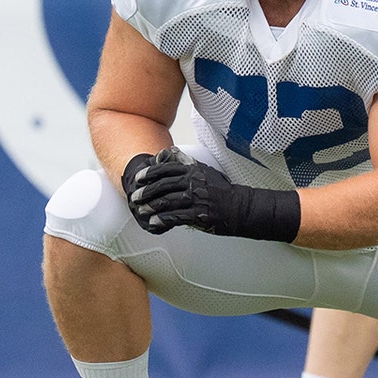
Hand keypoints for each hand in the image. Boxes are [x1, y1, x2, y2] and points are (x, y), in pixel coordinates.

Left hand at [124, 147, 299, 240]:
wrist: (241, 208)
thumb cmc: (223, 191)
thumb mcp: (206, 171)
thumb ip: (189, 164)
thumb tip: (172, 155)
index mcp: (194, 171)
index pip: (166, 169)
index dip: (149, 173)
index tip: (138, 178)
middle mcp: (194, 182)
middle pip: (163, 185)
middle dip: (146, 191)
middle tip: (135, 197)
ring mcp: (197, 199)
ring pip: (167, 201)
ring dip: (151, 207)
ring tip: (142, 211)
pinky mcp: (199, 215)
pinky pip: (175, 217)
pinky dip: (162, 220)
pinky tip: (154, 222)